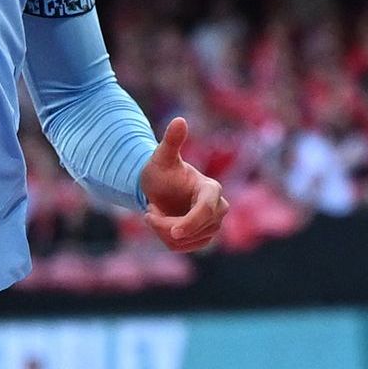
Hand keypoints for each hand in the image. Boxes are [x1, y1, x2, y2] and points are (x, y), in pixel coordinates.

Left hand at [140, 116, 229, 254]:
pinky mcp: (203, 238)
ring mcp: (213, 225)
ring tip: (155, 213)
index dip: (190, 223)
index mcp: (211, 189)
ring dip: (163, 231)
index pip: (207, 211)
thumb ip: (171, 140)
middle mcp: (218, 208)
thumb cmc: (161, 170)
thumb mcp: (162, 156)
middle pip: (195, 229)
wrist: (158, 186)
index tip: (173, 231)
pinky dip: (166, 239)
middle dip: (167, 224)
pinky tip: (161, 224)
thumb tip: (179, 120)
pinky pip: (182, 248)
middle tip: (149, 210)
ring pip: (186, 241)